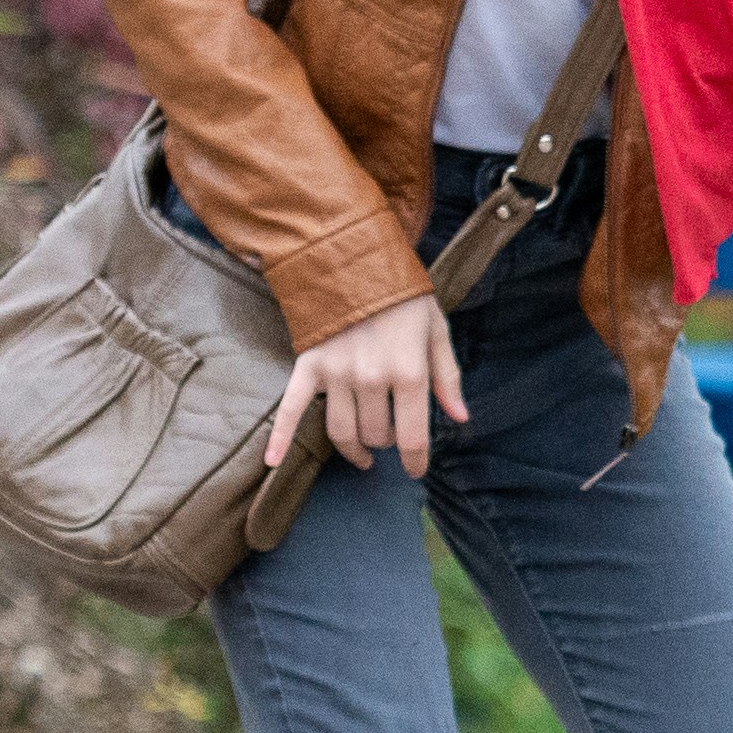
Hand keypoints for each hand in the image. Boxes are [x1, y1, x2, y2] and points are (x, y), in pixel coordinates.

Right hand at [278, 291, 460, 477]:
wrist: (357, 262)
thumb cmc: (404, 299)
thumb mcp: (438, 333)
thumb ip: (448, 378)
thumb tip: (459, 417)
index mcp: (409, 373)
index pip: (412, 437)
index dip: (416, 461)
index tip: (416, 470)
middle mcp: (371, 378)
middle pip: (376, 434)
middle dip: (386, 442)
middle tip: (391, 436)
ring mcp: (336, 375)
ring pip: (342, 431)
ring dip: (354, 448)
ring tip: (363, 453)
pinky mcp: (309, 367)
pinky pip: (290, 409)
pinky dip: (280, 438)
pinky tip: (273, 462)